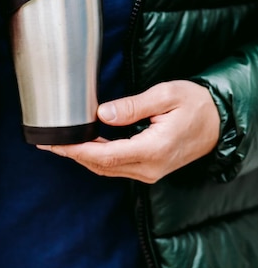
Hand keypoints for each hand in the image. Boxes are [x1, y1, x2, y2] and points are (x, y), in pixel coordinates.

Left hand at [37, 80, 219, 182]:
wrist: (219, 122)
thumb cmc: (196, 105)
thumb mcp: (165, 96)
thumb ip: (133, 106)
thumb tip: (103, 114)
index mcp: (153, 149)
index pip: (105, 155)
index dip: (77, 150)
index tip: (57, 144)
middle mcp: (150, 167)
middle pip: (102, 166)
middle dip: (73, 155)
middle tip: (49, 144)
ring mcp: (151, 171)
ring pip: (108, 169)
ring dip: (83, 158)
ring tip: (61, 145)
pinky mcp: (151, 169)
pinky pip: (118, 167)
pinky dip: (98, 158)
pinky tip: (86, 147)